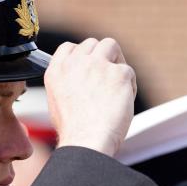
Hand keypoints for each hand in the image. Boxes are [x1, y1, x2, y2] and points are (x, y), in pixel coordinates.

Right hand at [44, 38, 136, 156]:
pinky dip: (129, 86)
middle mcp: (75, 63)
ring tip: (117, 83)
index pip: (69, 48)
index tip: (89, 67)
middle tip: (106, 78)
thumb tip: (81, 80)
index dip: (82, 56)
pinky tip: (123, 102)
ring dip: (115, 61)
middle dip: (101, 57)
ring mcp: (97, 65)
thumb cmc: (75, 131)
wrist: (86, 141)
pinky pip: (128, 71)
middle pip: (92, 44)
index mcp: (56, 71)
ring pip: (111, 46)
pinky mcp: (118, 73)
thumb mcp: (57, 103)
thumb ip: (68, 83)